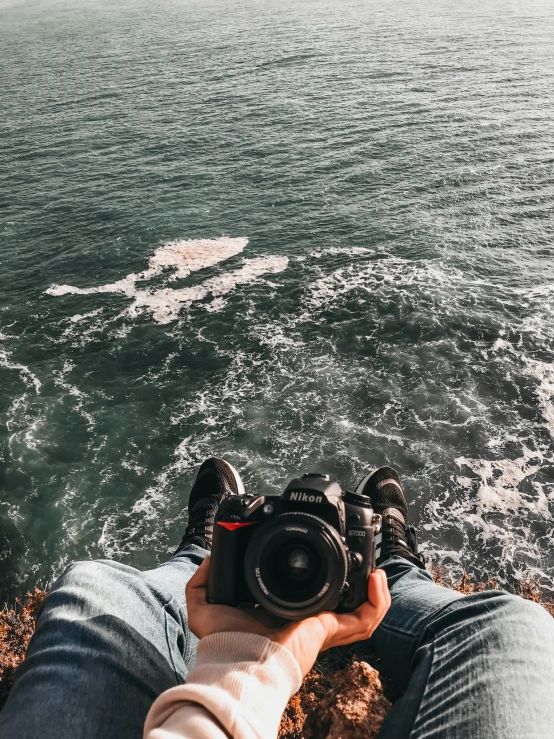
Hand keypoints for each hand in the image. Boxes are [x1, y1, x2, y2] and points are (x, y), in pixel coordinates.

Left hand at [186, 557, 390, 676]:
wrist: (235, 661)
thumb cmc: (224, 643)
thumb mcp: (207, 606)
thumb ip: (203, 582)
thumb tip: (210, 560)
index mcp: (285, 613)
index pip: (312, 598)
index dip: (326, 582)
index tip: (331, 559)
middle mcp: (307, 622)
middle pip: (343, 605)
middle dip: (358, 586)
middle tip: (364, 566)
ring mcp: (322, 628)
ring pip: (361, 614)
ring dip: (375, 593)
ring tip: (377, 573)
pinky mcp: (330, 631)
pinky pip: (365, 620)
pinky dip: (378, 602)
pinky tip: (378, 581)